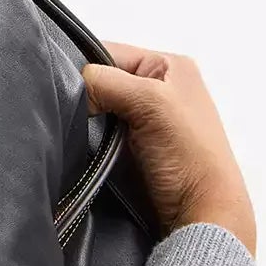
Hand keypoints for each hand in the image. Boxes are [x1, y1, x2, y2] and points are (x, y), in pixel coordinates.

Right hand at [82, 41, 258, 254]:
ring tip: (75, 133)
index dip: (85, 67)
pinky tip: (83, 148)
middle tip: (70, 113)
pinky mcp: (134, 151)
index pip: (110, 52)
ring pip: (98, 111)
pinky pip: (100, 136)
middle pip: (102, 81)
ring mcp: (146, 122)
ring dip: (86, 122)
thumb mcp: (150, 102)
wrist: (199, 214)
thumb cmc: (189, 156)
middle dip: (85, 96)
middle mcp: (158, 89)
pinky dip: (90, 142)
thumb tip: (72, 83)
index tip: (66, 88)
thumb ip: (106, 81)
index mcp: (169, 66)